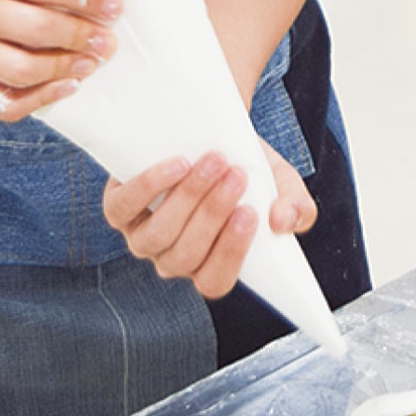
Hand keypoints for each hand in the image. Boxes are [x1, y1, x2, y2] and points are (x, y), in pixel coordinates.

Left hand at [103, 141, 316, 297]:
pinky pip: (123, 210)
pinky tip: (178, 164)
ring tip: (214, 162)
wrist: (212, 133)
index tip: (253, 215)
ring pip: (157, 236)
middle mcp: (172, 258)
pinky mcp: (119, 208)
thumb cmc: (247, 167)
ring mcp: (142, 236)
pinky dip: (150, 187)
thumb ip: (296, 207)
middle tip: (237, 175)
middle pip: (186, 254)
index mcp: (210, 263)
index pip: (215, 282)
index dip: (231, 255)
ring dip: (188, 197)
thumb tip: (283, 223)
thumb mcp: (281, 183)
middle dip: (213, 213)